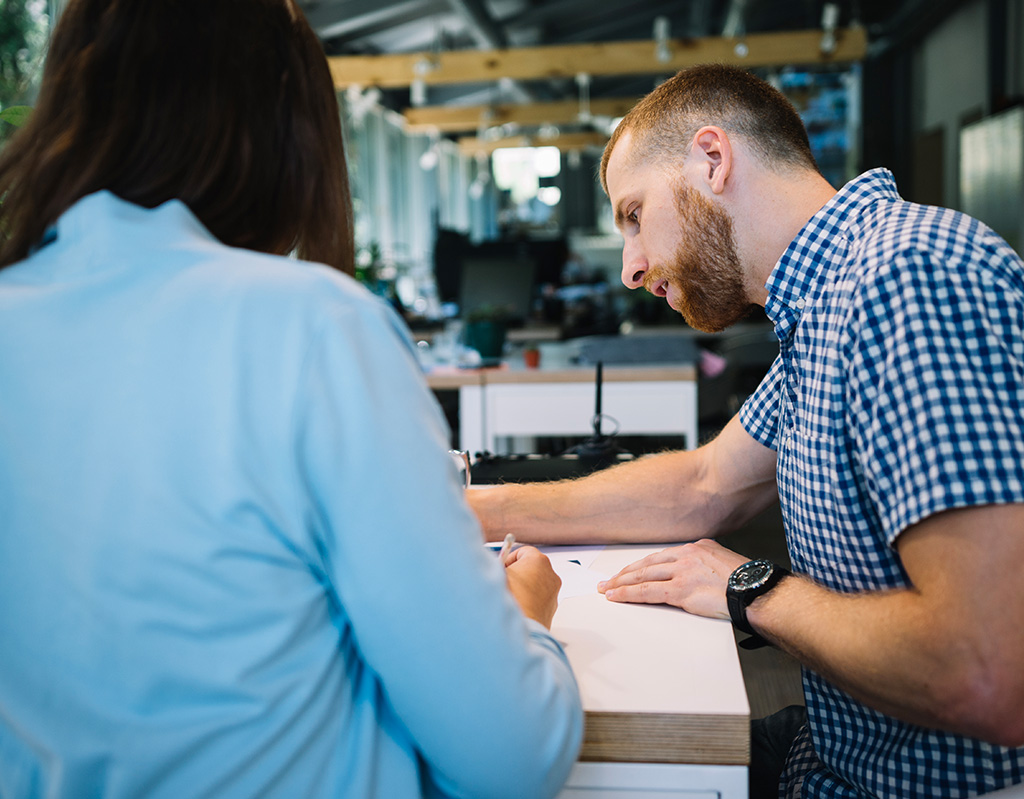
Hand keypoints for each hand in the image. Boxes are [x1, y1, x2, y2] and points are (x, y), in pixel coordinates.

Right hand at [504, 546, 560, 628]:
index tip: (501, 568)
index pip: (523, 551)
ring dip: (523, 588)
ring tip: (510, 597)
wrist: (522, 628)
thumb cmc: (510, 602)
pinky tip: (517, 607)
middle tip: (504, 582)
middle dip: (517, 573)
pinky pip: (539, 598)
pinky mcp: (552, 607)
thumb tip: (494, 564)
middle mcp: (550, 574)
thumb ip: (497, 566)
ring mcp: (553, 592)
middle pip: (531, 567)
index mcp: (538, 560)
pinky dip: (529, 601)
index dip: (509, 559)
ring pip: (535, 583)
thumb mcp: (497, 576)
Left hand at [598, 539, 748, 618]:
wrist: (757, 592)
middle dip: (626, 572)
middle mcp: (687, 555)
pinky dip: (628, 594)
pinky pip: (647, 591)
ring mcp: (683, 571)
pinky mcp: (681, 589)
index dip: (643, 564)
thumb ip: (706, 566)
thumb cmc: (748, 583)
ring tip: (607, 588)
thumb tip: (697, 576)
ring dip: (622, 583)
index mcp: (698, 547)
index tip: (631, 570)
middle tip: (609, 579)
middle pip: (648, 563)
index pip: (662, 556)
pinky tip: (616, 596)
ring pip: (643, 576)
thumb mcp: (724, 564)